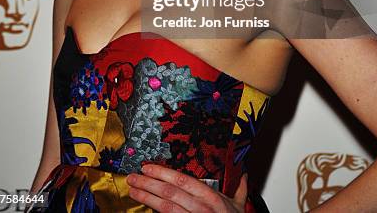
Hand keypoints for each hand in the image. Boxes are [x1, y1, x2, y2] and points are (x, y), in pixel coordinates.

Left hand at [126, 163, 247, 211]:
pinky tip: (145, 209)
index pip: (182, 181)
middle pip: (169, 193)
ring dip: (147, 197)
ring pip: (165, 208)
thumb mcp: (238, 206)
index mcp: (211, 197)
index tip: (148, 167)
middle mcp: (201, 208)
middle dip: (148, 183)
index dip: (163, 173)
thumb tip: (243, 174)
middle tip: (133, 177)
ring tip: (134, 190)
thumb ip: (239, 189)